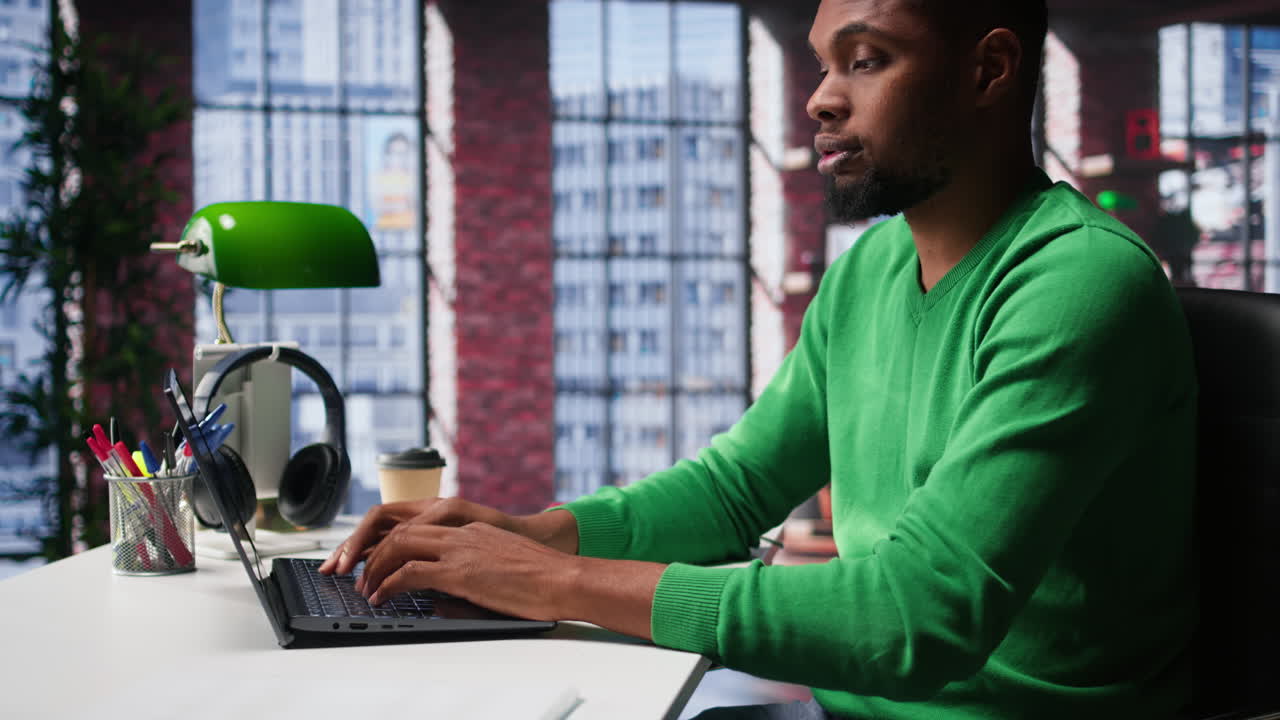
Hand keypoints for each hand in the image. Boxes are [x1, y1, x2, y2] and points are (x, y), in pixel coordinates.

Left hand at [358, 521, 577, 620]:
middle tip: (362, 575)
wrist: (566, 579)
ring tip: (366, 587)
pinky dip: (389, 583)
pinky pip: (411, 571)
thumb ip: (469, 576)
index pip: (421, 528)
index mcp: (474, 530)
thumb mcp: (501, 571)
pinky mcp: (462, 571)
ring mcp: (462, 549)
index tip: (379, 563)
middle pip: (403, 530)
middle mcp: (464, 533)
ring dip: (376, 566)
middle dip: (375, 552)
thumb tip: (437, 601)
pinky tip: (382, 596)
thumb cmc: (545, 582)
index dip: (393, 544)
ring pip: (401, 545)